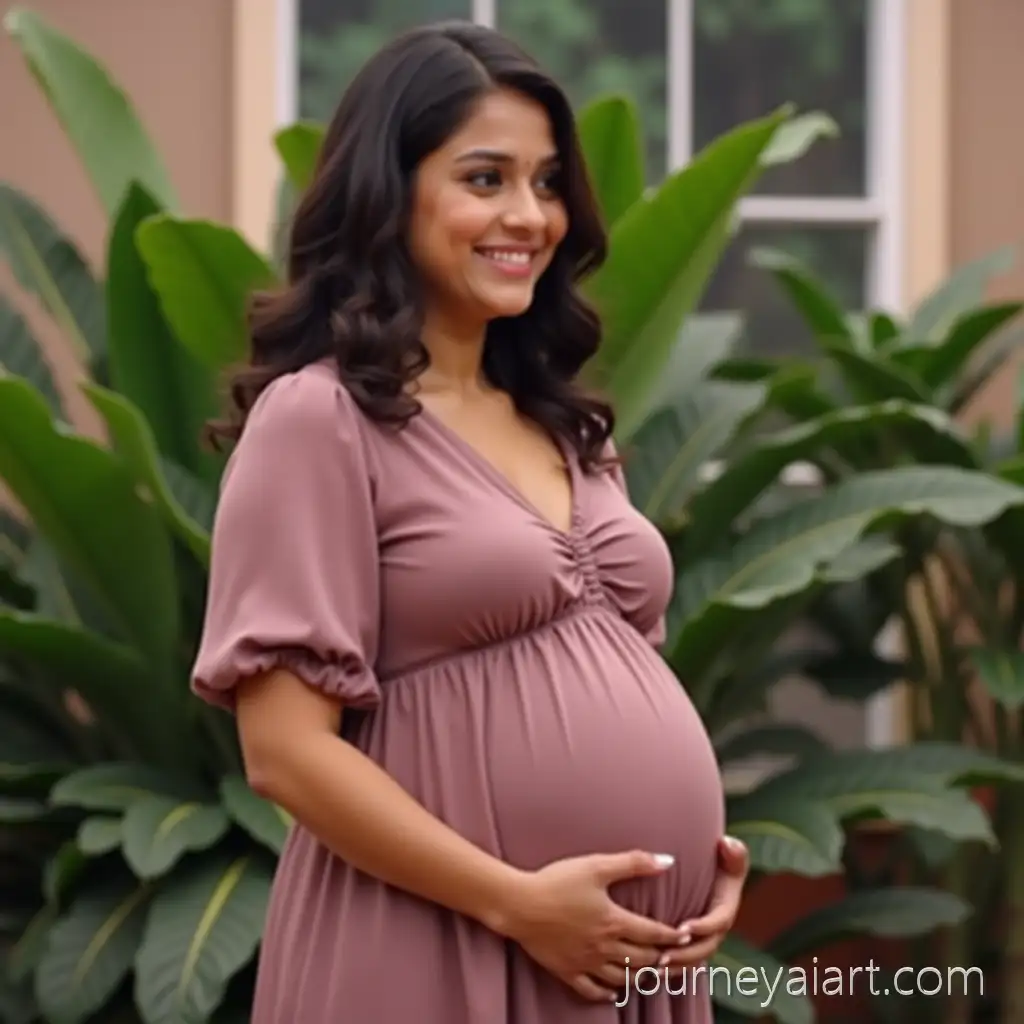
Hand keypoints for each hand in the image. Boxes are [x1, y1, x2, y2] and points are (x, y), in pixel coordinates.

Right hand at [500, 850, 691, 1001]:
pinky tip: (614, 991)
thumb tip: (667, 861)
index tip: (686, 935)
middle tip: (671, 955)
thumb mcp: (596, 865)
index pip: (653, 934)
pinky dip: (607, 993)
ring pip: (622, 978)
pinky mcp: (567, 971)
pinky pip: (592, 990)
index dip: (673, 935)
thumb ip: (633, 863)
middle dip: (660, 957)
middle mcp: (604, 947)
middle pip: (642, 959)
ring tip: (649, 971)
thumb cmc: (557, 881)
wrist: (519, 904)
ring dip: (639, 976)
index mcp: (614, 921)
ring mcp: (586, 962)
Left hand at [658, 835, 748, 976]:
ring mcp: (703, 940)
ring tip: (652, 969)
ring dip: (674, 967)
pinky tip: (646, 972)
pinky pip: (681, 964)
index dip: (703, 927)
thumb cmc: (717, 860)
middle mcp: (716, 930)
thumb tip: (727, 844)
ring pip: (691, 961)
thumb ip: (733, 851)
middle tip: (662, 956)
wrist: (707, 870)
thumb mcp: (729, 854)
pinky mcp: (689, 945)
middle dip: (685, 954)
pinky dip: (668, 970)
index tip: (684, 926)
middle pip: (704, 949)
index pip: (718, 923)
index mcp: (726, 910)